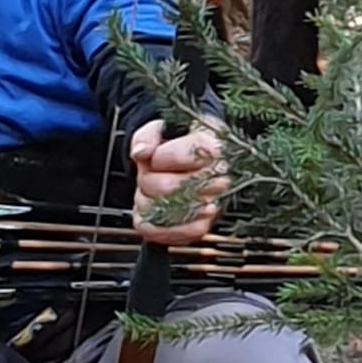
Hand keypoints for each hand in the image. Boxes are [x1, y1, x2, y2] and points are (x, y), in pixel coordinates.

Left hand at [128, 118, 228, 244]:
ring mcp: (213, 206)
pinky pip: (170, 235)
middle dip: (148, 179)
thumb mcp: (164, 127)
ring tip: (155, 190)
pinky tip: (153, 212)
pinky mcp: (203, 227)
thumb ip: (148, 135)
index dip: (158, 157)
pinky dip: (152, 226)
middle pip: (164, 187)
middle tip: (153, 172)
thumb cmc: (183, 141)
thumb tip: (141, 153)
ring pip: (162, 213)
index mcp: (214, 148)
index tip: (159, 154)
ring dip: (147, 201)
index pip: (173, 158)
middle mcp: (220, 179)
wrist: (202, 158)